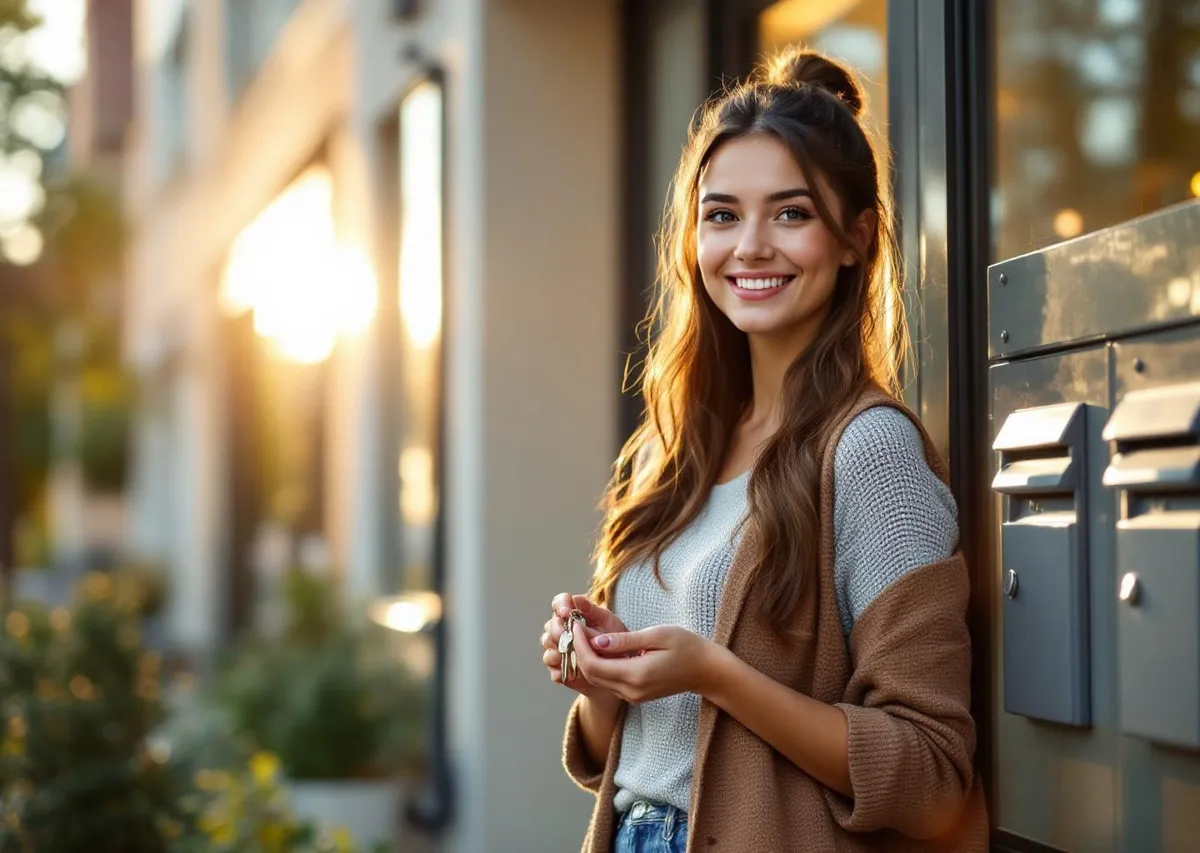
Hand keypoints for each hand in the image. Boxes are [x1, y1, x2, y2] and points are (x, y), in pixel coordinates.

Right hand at [541, 593, 626, 701]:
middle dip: (558, 631)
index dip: (560, 606)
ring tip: (574, 654)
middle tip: (570, 636)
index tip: (566, 613)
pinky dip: (564, 672)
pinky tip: (576, 672)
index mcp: (572, 614)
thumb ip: (590, 611)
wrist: (622, 665)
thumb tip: (576, 599)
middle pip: (550, 627)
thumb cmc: (614, 638)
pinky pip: (555, 672)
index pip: (558, 603)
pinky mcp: (561, 670)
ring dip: (559, 651)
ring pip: (549, 649)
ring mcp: (558, 650)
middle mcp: (561, 630)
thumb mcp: (607, 620)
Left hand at [574, 624, 725, 704]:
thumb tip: (596, 640)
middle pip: (590, 674)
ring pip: (597, 679)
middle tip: (575, 627)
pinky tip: (598, 646)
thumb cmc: (687, 647)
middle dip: (578, 651)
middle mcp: (631, 690)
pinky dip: (598, 665)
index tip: (575, 624)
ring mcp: (633, 696)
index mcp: (636, 675)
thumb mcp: (657, 635)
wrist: (707, 671)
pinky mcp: (635, 695)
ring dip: (586, 658)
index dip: (579, 645)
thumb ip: (625, 640)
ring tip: (583, 634)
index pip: (593, 664)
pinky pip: (608, 681)